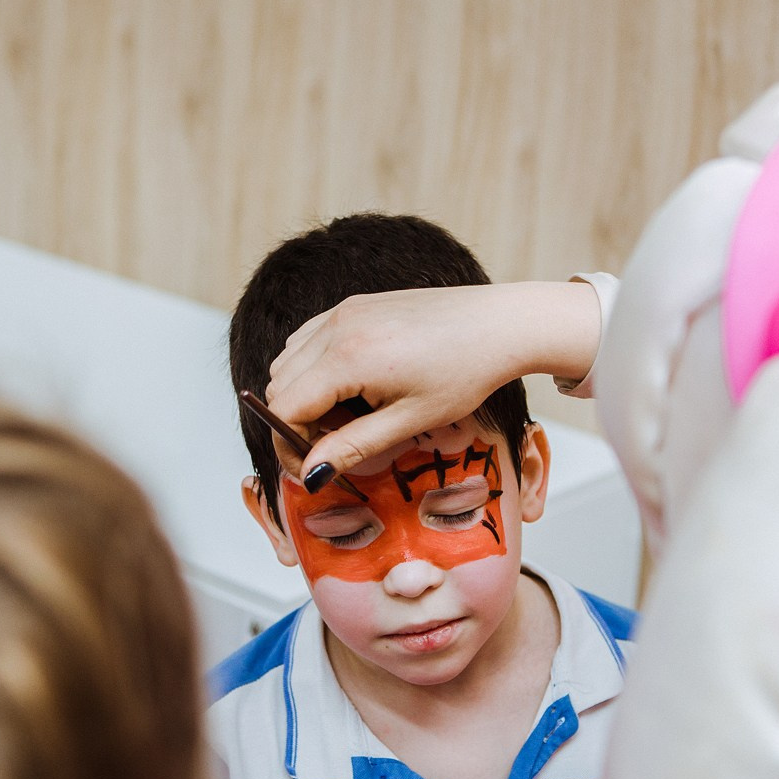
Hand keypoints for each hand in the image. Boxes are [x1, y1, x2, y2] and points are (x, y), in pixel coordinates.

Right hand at [264, 281, 600, 485]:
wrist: (499, 324)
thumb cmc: (465, 372)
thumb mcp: (409, 421)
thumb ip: (353, 447)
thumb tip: (311, 474)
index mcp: (347, 358)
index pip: (283, 408)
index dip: (289, 447)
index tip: (314, 471)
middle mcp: (336, 327)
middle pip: (279, 385)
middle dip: (295, 423)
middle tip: (338, 446)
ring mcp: (343, 310)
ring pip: (288, 362)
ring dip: (303, 395)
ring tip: (350, 416)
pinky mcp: (354, 304)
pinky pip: (309, 339)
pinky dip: (314, 369)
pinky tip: (354, 386)